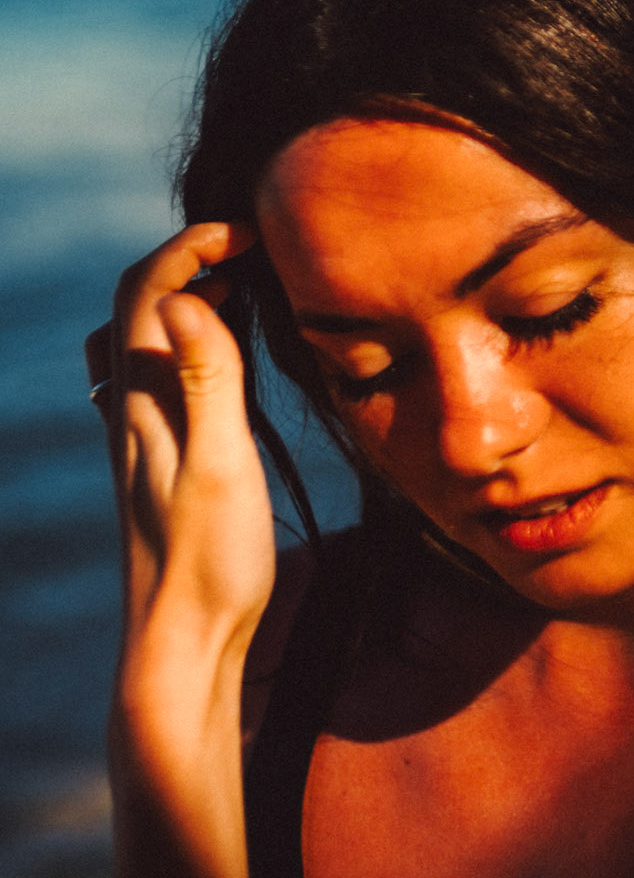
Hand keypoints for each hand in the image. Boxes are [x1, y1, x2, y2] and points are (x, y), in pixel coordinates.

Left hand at [90, 221, 275, 680]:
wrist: (180, 644)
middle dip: (193, 258)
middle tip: (260, 252)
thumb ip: (205, 380)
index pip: (149, 289)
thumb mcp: (220, 465)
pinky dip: (192, 344)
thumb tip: (178, 295)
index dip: (195, 243)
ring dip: (189, 297)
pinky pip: (163, 377)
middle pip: (141, 304)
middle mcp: (129, 409)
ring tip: (247, 291)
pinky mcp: (157, 461)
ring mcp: (139, 435)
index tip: (256, 232)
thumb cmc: (209, 563)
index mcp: (142, 401)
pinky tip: (226, 362)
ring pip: (147, 340)